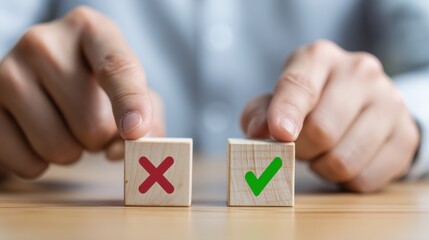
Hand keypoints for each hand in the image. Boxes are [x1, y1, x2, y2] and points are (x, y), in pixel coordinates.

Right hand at [0, 7, 164, 177]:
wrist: (44, 81)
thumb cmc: (97, 86)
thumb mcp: (133, 89)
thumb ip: (148, 118)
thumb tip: (125, 149)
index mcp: (91, 30)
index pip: (116, 67)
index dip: (129, 102)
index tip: (135, 132)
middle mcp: (44, 42)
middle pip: (90, 122)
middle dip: (100, 138)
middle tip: (92, 123)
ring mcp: (8, 71)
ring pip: (58, 147)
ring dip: (72, 152)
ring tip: (67, 127)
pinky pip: (26, 162)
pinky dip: (41, 163)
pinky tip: (40, 138)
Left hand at [241, 40, 419, 191]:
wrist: (363, 104)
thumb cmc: (310, 102)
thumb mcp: (278, 100)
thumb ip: (260, 113)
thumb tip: (256, 132)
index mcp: (319, 58)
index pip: (299, 86)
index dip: (286, 113)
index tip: (280, 134)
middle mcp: (359, 72)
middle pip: (321, 131)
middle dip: (301, 150)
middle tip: (300, 147)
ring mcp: (389, 101)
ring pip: (343, 160)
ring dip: (322, 167)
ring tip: (323, 152)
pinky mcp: (405, 134)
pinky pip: (365, 178)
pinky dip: (346, 180)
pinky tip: (345, 158)